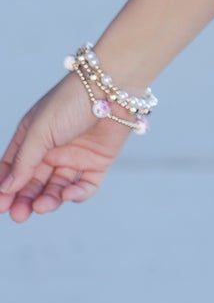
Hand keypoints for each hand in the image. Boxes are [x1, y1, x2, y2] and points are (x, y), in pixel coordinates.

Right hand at [1, 73, 133, 222]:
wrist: (113, 87)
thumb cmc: (71, 101)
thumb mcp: (39, 131)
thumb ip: (23, 161)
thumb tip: (6, 188)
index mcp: (32, 137)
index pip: (13, 168)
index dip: (6, 187)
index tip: (0, 206)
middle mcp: (52, 149)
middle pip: (34, 182)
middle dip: (24, 199)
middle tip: (19, 215)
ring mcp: (75, 157)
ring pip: (57, 187)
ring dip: (47, 199)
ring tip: (41, 206)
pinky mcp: (98, 163)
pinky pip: (85, 186)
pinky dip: (76, 194)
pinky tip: (67, 195)